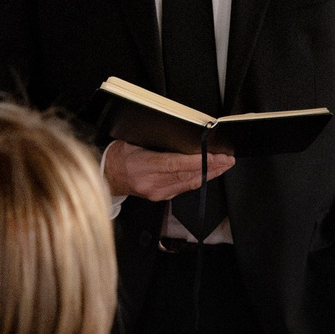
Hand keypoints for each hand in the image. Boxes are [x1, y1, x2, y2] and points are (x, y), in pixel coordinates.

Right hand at [104, 140, 234, 200]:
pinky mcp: (160, 197)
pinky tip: (208, 174)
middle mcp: (151, 183)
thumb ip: (156, 141)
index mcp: (143, 166)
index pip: (175, 164)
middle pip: (186, 175)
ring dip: (209, 174)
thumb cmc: (119, 156)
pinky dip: (197, 180)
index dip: (197, 161)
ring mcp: (156, 192)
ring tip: (223, 165)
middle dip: (210, 167)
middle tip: (227, 159)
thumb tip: (180, 135)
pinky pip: (183, 188)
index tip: (214, 156)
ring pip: (188, 183)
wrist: (107, 177)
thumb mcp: (133, 141)